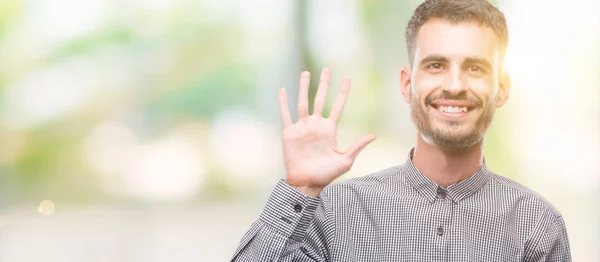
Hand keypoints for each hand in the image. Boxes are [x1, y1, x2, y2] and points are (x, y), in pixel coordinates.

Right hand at [278, 67, 375, 196]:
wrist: (306, 182)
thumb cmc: (326, 174)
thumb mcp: (345, 160)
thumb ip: (357, 146)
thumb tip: (373, 135)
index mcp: (330, 130)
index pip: (338, 107)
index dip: (343, 93)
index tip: (347, 79)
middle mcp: (316, 125)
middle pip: (321, 99)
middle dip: (324, 84)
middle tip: (327, 69)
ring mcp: (302, 127)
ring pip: (303, 102)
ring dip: (304, 87)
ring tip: (306, 73)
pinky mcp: (289, 133)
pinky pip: (286, 114)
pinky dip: (283, 102)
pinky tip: (282, 90)